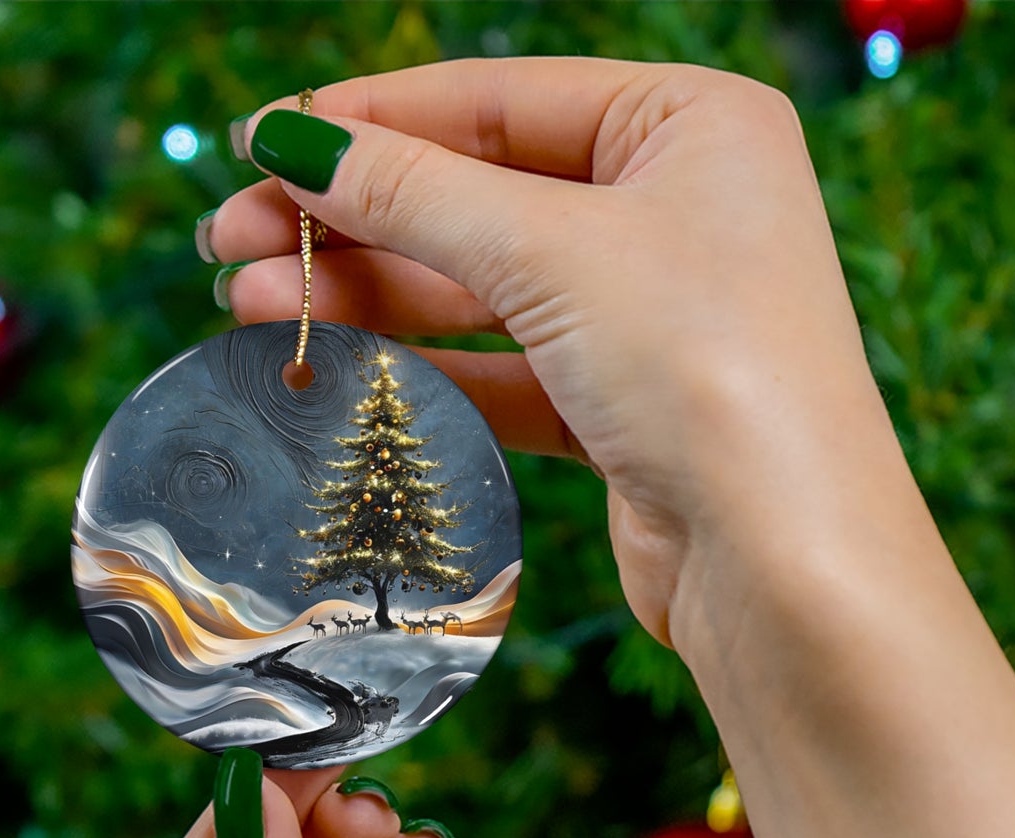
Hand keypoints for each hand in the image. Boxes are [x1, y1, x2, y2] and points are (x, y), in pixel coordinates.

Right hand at [205, 59, 1014, 837]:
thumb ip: (416, 193)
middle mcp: (678, 210)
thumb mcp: (551, 252)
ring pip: (485, 289)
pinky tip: (338, 361)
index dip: (372, 121)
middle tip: (230, 241)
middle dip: (355, 218)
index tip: (261, 145)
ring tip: (253, 302)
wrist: (784, 562)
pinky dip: (426, 365)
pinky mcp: (627, 408)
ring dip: (372, 294)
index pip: (500, 99)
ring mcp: (654, 315)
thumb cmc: (707, 369)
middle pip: (482, 195)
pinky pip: (508, 368)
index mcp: (692, 126)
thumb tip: (293, 144)